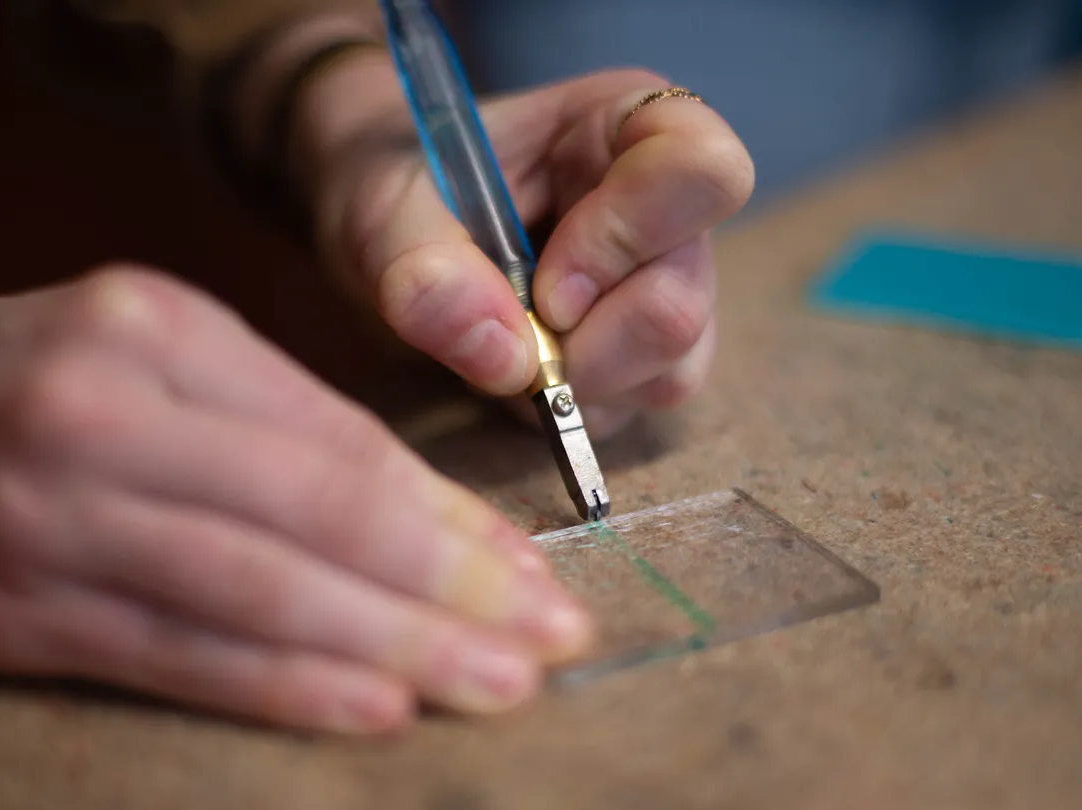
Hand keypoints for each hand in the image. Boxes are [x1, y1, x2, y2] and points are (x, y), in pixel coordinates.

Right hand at [0, 270, 591, 733]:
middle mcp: (99, 417)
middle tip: (551, 641)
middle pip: (313, 516)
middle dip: (450, 588)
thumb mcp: (160, 348)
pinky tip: (374, 709)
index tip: (536, 574)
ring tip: (494, 686)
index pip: (338, 441)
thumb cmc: (37, 375)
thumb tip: (445, 525)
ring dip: (392, 649)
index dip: (450, 517)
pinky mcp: (7, 613)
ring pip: (255, 596)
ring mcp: (44, 520)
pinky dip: (283, 690)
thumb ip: (291, 424)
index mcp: (156, 331)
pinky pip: (174, 658)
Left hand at [303, 61, 754, 435]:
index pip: (703, 171)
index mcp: (624, 126)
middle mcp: (665, 207)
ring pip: (673, 369)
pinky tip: (518, 377)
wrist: (384, 213)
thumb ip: (422, 266)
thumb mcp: (379, 203)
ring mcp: (664, 286)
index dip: (628, 239)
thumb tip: (506, 360)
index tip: (545, 285)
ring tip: (504, 351)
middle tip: (508, 339)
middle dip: (588, 347)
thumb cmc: (394, 176)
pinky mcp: (644, 355)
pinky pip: (639, 409)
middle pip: (682, 300)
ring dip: (577, 386)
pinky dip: (571, 412)